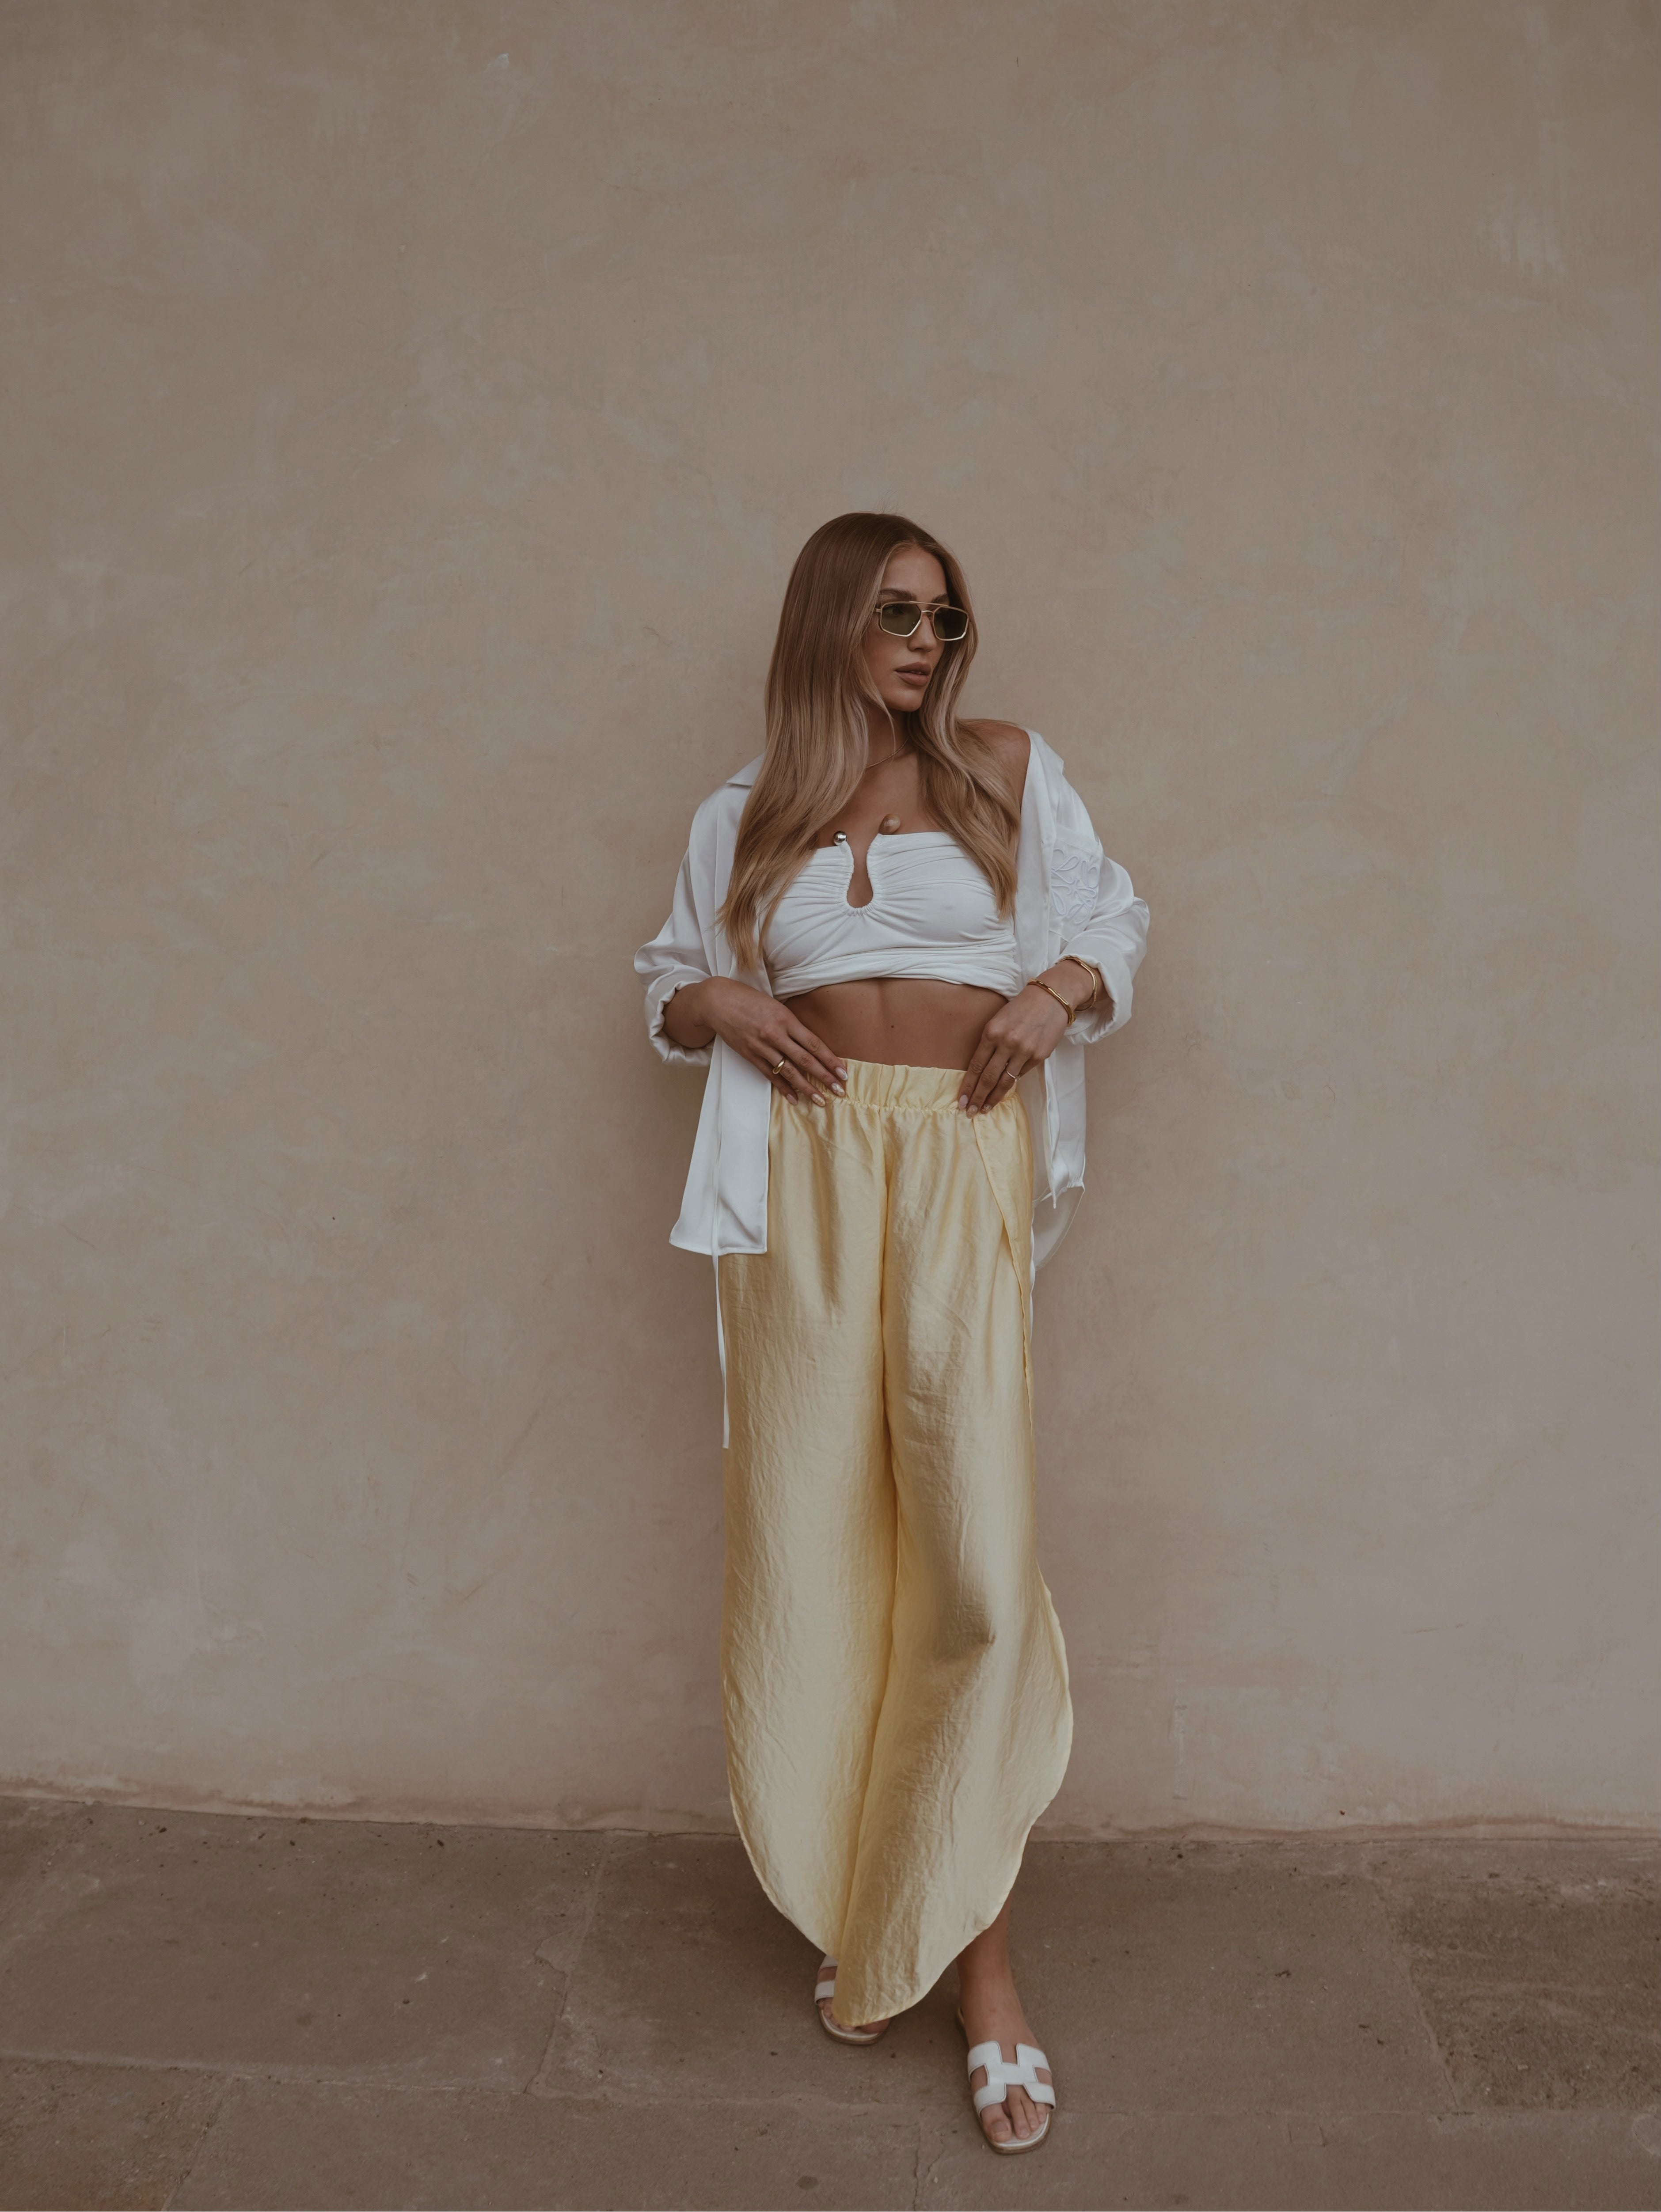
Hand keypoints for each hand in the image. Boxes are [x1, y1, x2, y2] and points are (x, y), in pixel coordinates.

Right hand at [673, 978, 846, 1104]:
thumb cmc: (749, 999)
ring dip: (806, 1088)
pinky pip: (769, 1075)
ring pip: (788, 1071)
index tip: (843, 1073)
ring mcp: (761, 1046)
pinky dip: (783, 1088)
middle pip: (805, 1060)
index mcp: (785, 1018)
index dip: (830, 1060)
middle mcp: (775, 1034)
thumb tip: (810, 1043)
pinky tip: (794, 1098)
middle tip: (839, 1091)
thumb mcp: (776, 1005)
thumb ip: (792, 1023)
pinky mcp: (750, 1055)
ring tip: (820, 1100)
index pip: (813, 1043)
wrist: (718, 1001)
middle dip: (824, 1077)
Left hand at [958, 984, 1070, 1114]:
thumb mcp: (998, 1020)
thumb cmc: (1021, 1008)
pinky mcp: (1039, 1056)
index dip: (968, 1085)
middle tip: (969, 1112)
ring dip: (993, 1098)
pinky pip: (1021, 1074)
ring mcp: (1024, 1051)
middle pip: (988, 1078)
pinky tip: (1004, 1090)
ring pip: (1005, 1082)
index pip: (976, 1065)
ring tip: (985, 1109)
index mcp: (992, 1032)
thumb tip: (982, 1069)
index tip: (962, 1100)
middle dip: (978, 1097)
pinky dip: (1012, 1082)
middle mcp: (1006, 1043)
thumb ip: (990, 1043)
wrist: (1051, 998)